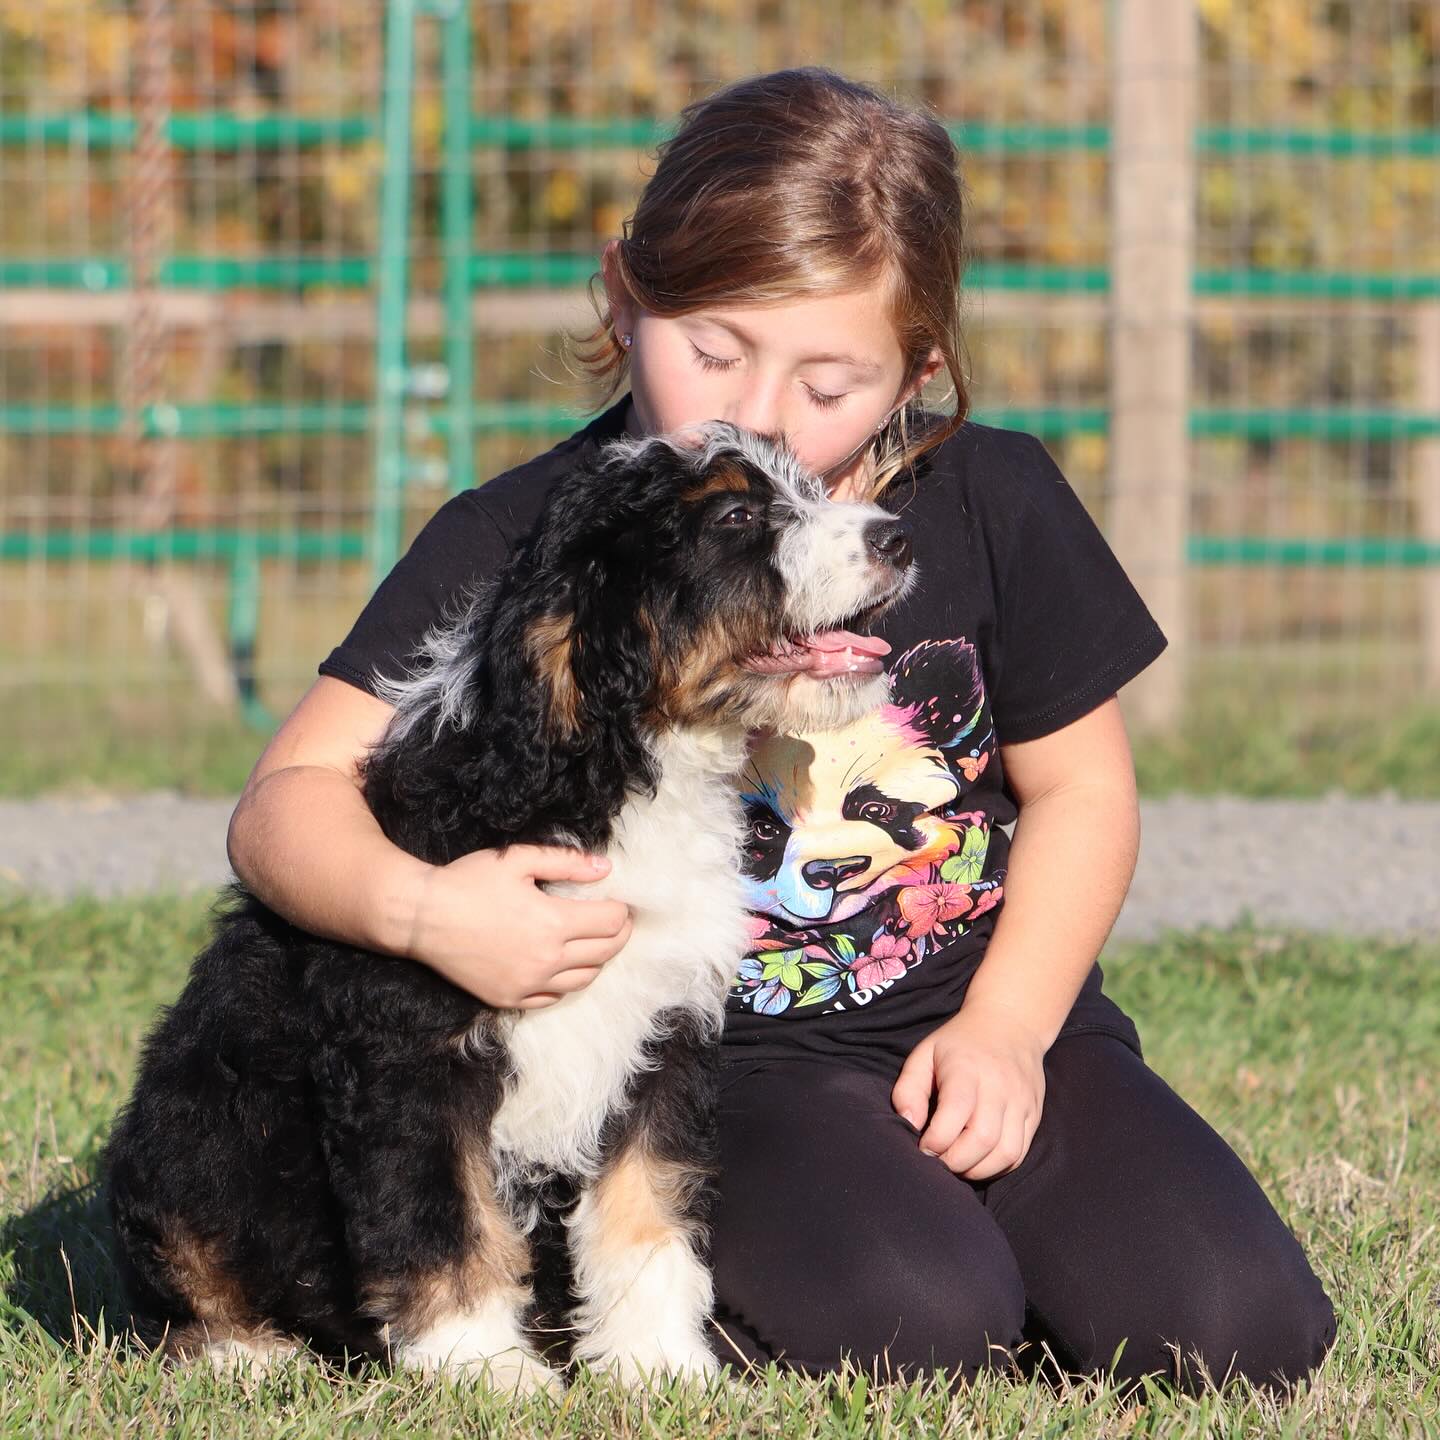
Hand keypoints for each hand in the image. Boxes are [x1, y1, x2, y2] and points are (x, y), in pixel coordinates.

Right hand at [405, 845, 632, 1009]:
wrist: (420, 917)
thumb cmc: (468, 882)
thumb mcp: (517, 859)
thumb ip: (565, 862)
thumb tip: (605, 867)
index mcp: (553, 923)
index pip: (611, 922)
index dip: (623, 910)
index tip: (621, 901)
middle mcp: (546, 960)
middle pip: (605, 953)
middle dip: (619, 934)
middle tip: (619, 921)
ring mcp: (528, 985)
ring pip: (584, 979)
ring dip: (598, 960)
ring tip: (595, 941)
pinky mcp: (509, 999)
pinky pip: (553, 998)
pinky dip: (567, 982)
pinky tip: (564, 965)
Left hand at [890, 998, 1047, 1181]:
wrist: (1011, 1024)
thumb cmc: (958, 1044)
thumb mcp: (925, 1054)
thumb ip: (909, 1089)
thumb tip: (909, 1124)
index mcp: (967, 1068)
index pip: (955, 1113)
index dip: (935, 1140)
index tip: (923, 1146)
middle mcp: (999, 1086)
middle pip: (983, 1139)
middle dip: (955, 1162)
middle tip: (938, 1161)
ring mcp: (1021, 1101)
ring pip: (1006, 1153)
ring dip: (977, 1170)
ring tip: (957, 1164)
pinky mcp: (1034, 1115)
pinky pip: (1019, 1154)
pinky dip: (997, 1167)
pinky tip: (978, 1161)